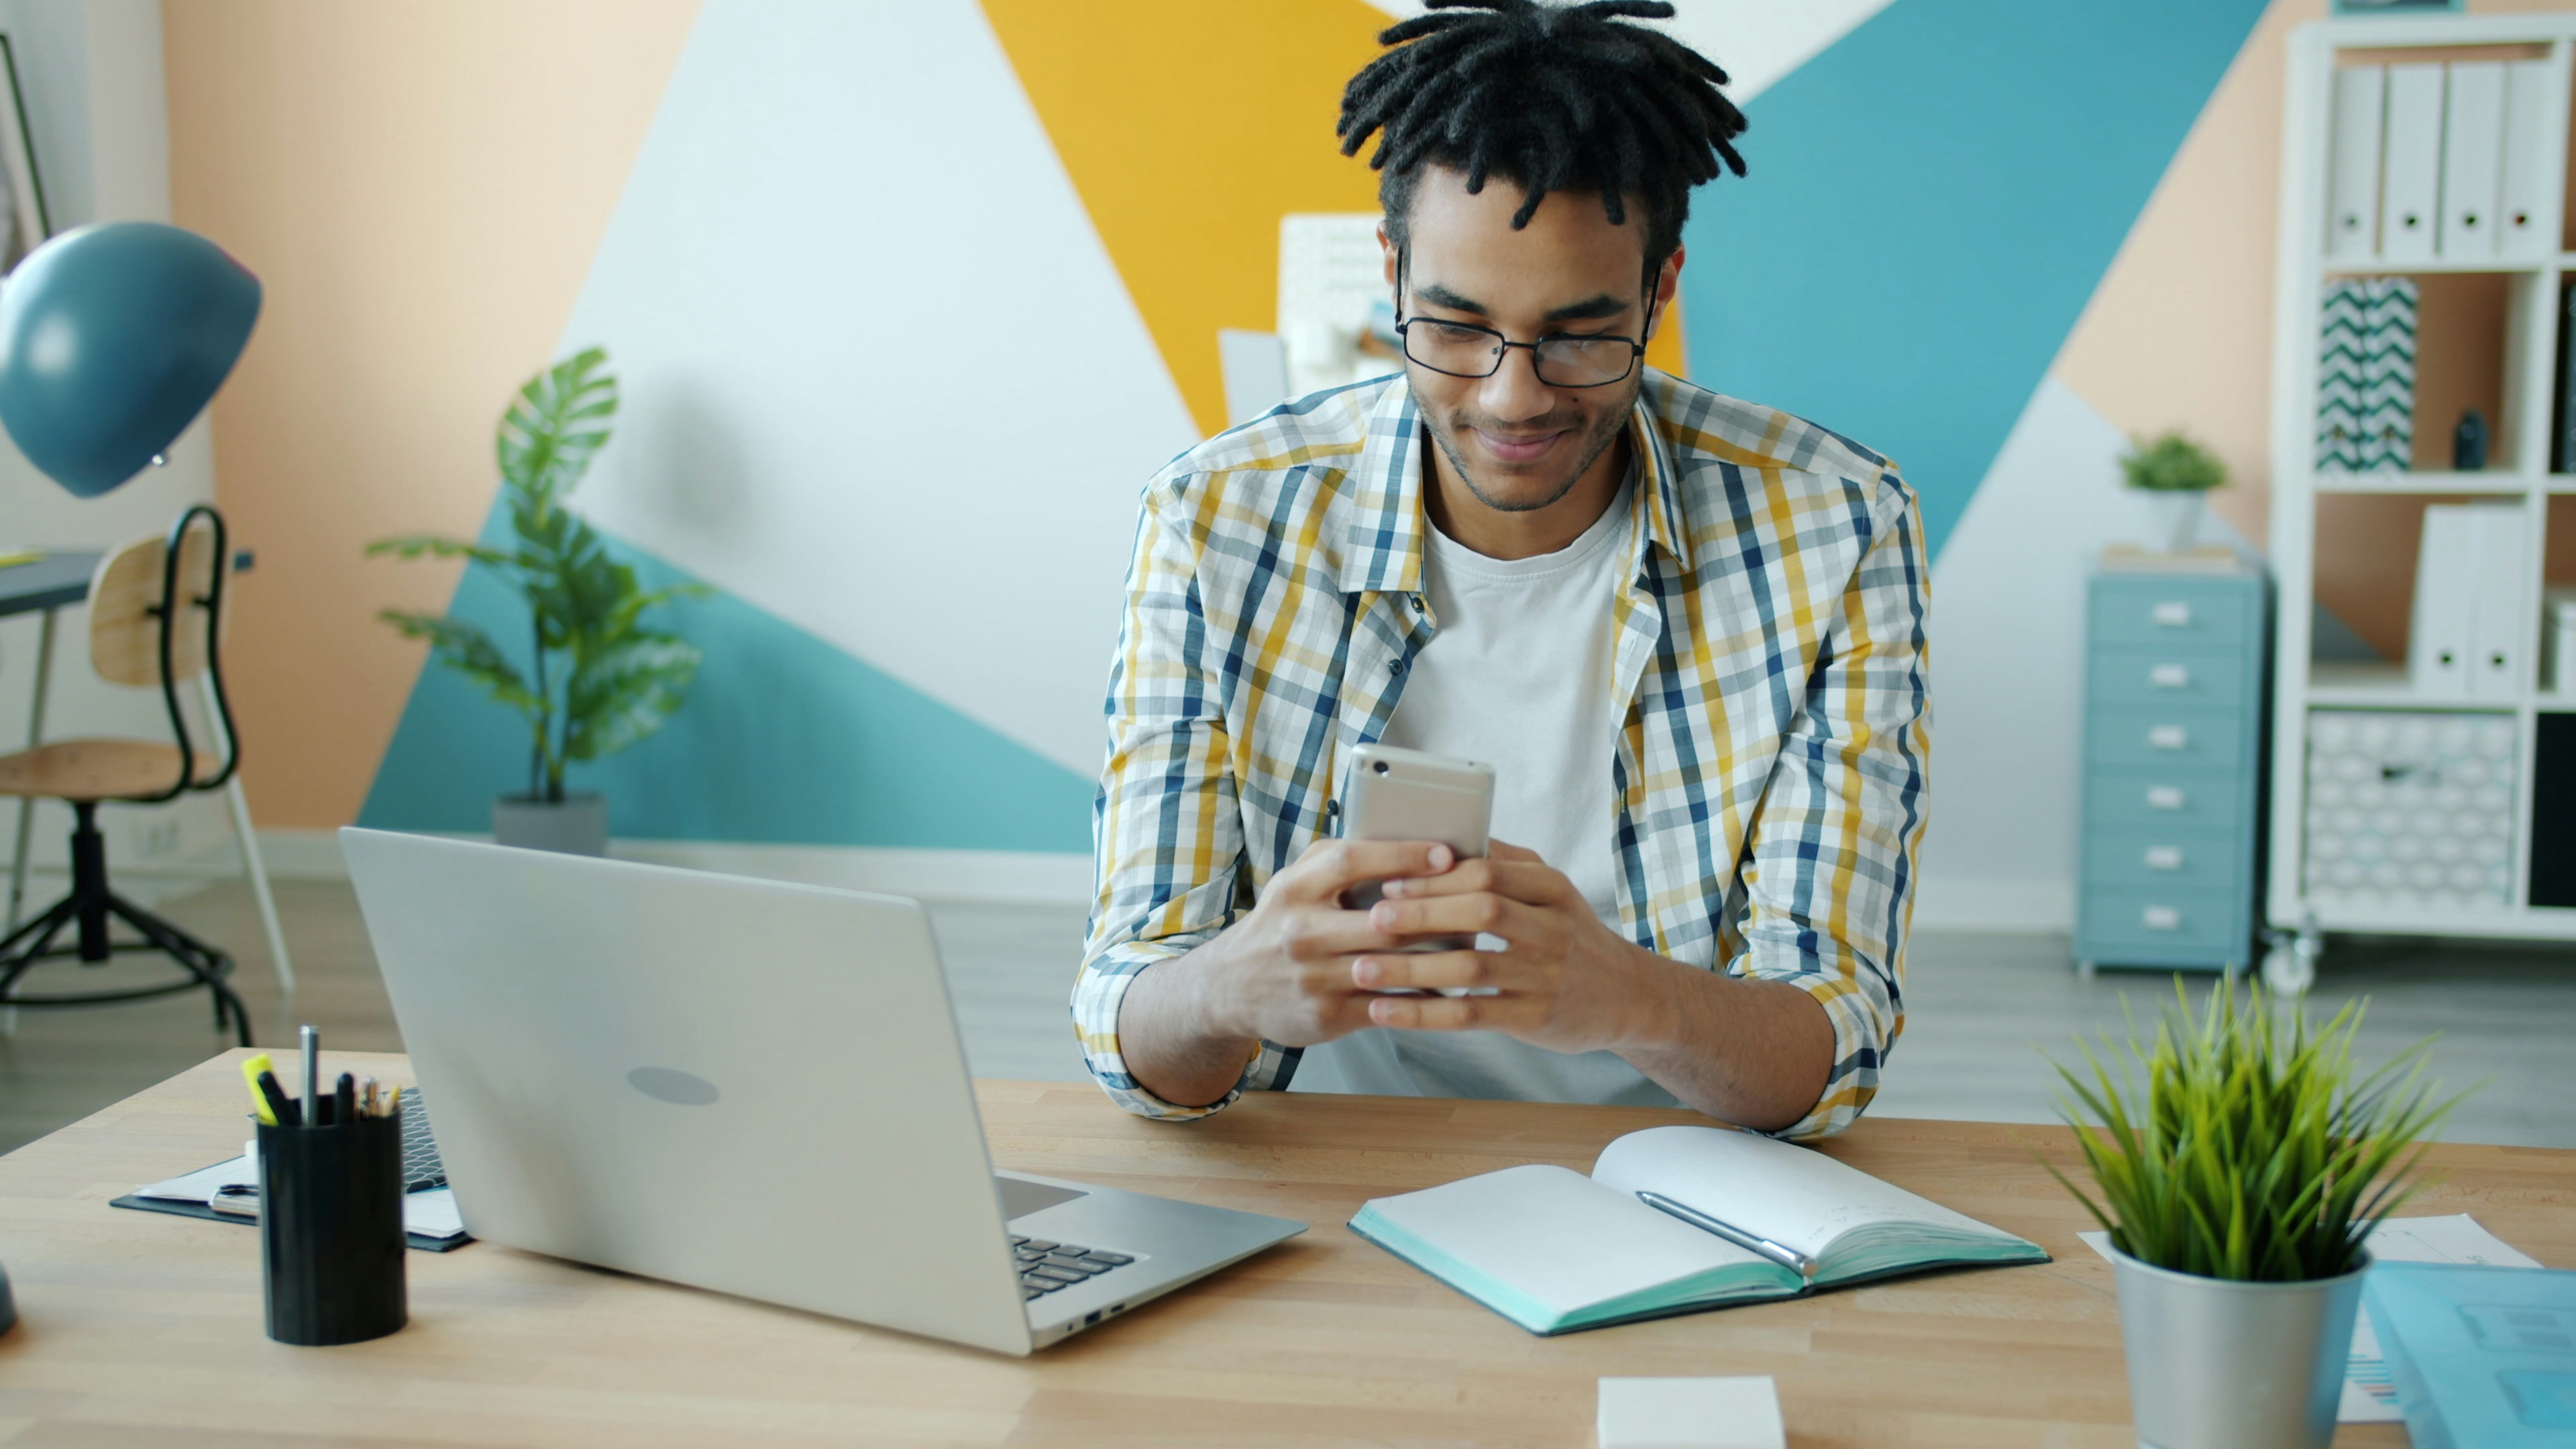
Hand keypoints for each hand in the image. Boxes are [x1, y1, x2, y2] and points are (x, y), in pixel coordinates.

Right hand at [1178, 837, 1458, 1048]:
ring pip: (1392, 966)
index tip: (1445, 853)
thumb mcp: (1296, 882)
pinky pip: (1389, 1005)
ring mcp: (1313, 977)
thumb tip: (1409, 846)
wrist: (1230, 988)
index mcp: (1296, 888)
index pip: (1351, 862)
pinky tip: (1452, 987)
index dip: (1401, 855)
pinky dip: (1423, 997)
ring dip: (1439, 958)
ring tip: (1478, 945)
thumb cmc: (1282, 923)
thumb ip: (1341, 861)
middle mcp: (1301, 931)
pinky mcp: (1325, 1015)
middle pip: (1382, 920)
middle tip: (1482, 904)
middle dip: (1436, 913)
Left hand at [1351, 840, 1653, 1052]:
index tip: (1389, 880)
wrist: (1628, 996)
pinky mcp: (1535, 1018)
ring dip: (1411, 968)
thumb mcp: (1553, 892)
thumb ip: (1506, 862)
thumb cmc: (1573, 937)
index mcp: (1552, 889)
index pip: (1488, 872)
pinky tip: (1385, 1011)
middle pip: (1481, 911)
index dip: (1435, 876)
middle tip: (1371, 918)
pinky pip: (1471, 1015)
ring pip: (1470, 967)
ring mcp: (1545, 976)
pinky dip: (1423, 1014)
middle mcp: (1552, 929)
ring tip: (1362, 969)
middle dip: (1421, 913)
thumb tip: (1448, 835)